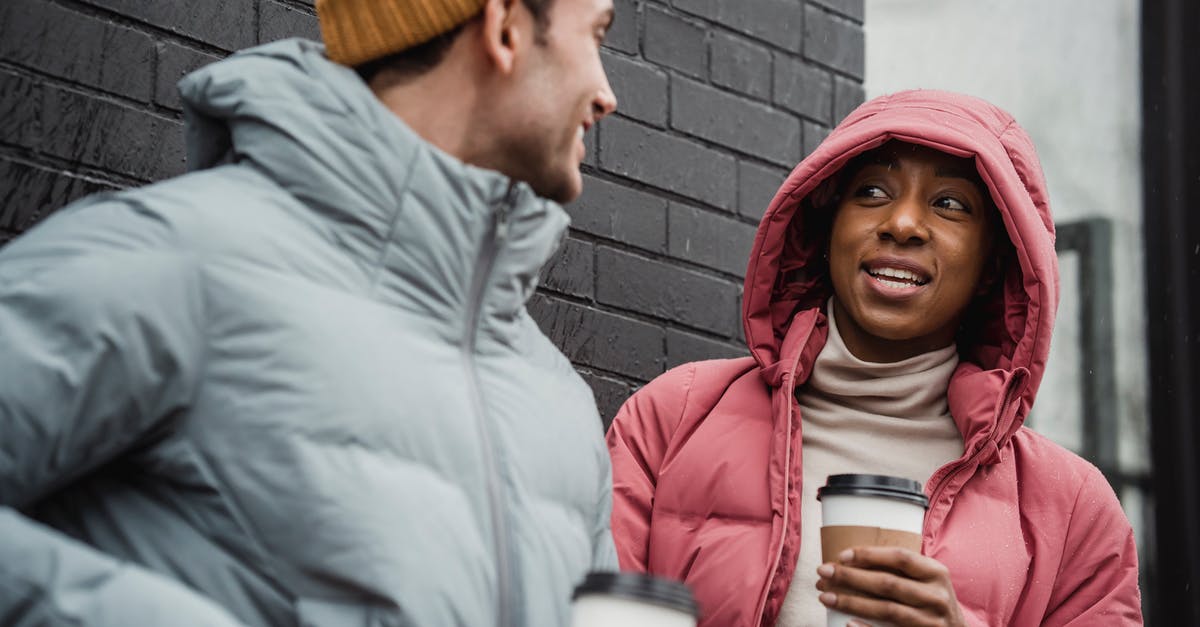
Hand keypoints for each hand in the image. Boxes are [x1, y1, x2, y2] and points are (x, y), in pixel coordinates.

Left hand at [815, 546, 965, 626]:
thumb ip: (902, 569)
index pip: (900, 557)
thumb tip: (850, 559)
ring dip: (851, 602)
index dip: (869, 554)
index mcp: (936, 573)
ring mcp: (932, 621)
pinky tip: (847, 623)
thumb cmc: (932, 601)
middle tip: (823, 572)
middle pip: (887, 583)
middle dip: (850, 576)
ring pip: (886, 609)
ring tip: (825, 597)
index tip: (841, 555)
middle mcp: (936, 596)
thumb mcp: (927, 580)